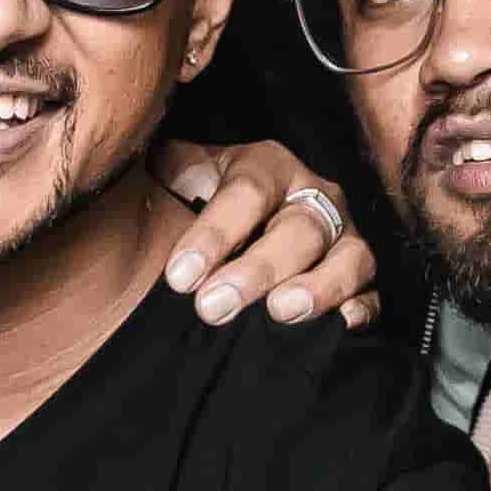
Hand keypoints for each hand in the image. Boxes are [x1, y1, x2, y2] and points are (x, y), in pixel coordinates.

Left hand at [156, 141, 383, 333]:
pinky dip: (363, 308)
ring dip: (318, 286)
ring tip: (280, 313)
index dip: (213, 234)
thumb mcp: (182, 173)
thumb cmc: (206, 200)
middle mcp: (313, 196)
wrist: (246, 217)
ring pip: (349, 257)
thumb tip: (117, 166)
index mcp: (267, 167)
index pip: (245, 194)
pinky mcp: (363, 277)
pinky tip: (343, 325)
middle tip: (214, 307)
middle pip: (299, 228)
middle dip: (257, 269)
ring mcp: (345, 237)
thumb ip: (159, 171)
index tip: (179, 278)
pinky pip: (373, 292)